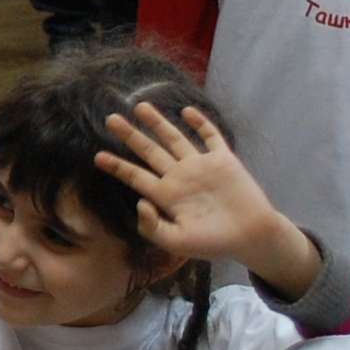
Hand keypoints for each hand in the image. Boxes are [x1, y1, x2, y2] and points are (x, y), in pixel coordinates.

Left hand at [94, 101, 299, 281]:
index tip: (98, 156)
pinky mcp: (223, 160)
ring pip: (174, 139)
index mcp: (167, 195)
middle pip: (149, 151)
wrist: (252, 237)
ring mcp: (201, 166)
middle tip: (110, 119)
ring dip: (158, 123)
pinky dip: (200, 123)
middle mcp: (180, 177)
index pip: (136, 176)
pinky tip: (187, 111)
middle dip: (130, 135)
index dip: (117, 166)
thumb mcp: (176, 242)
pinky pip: (210, 137)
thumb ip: (152, 227)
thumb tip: (140, 202)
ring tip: (140, 106)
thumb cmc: (214, 242)